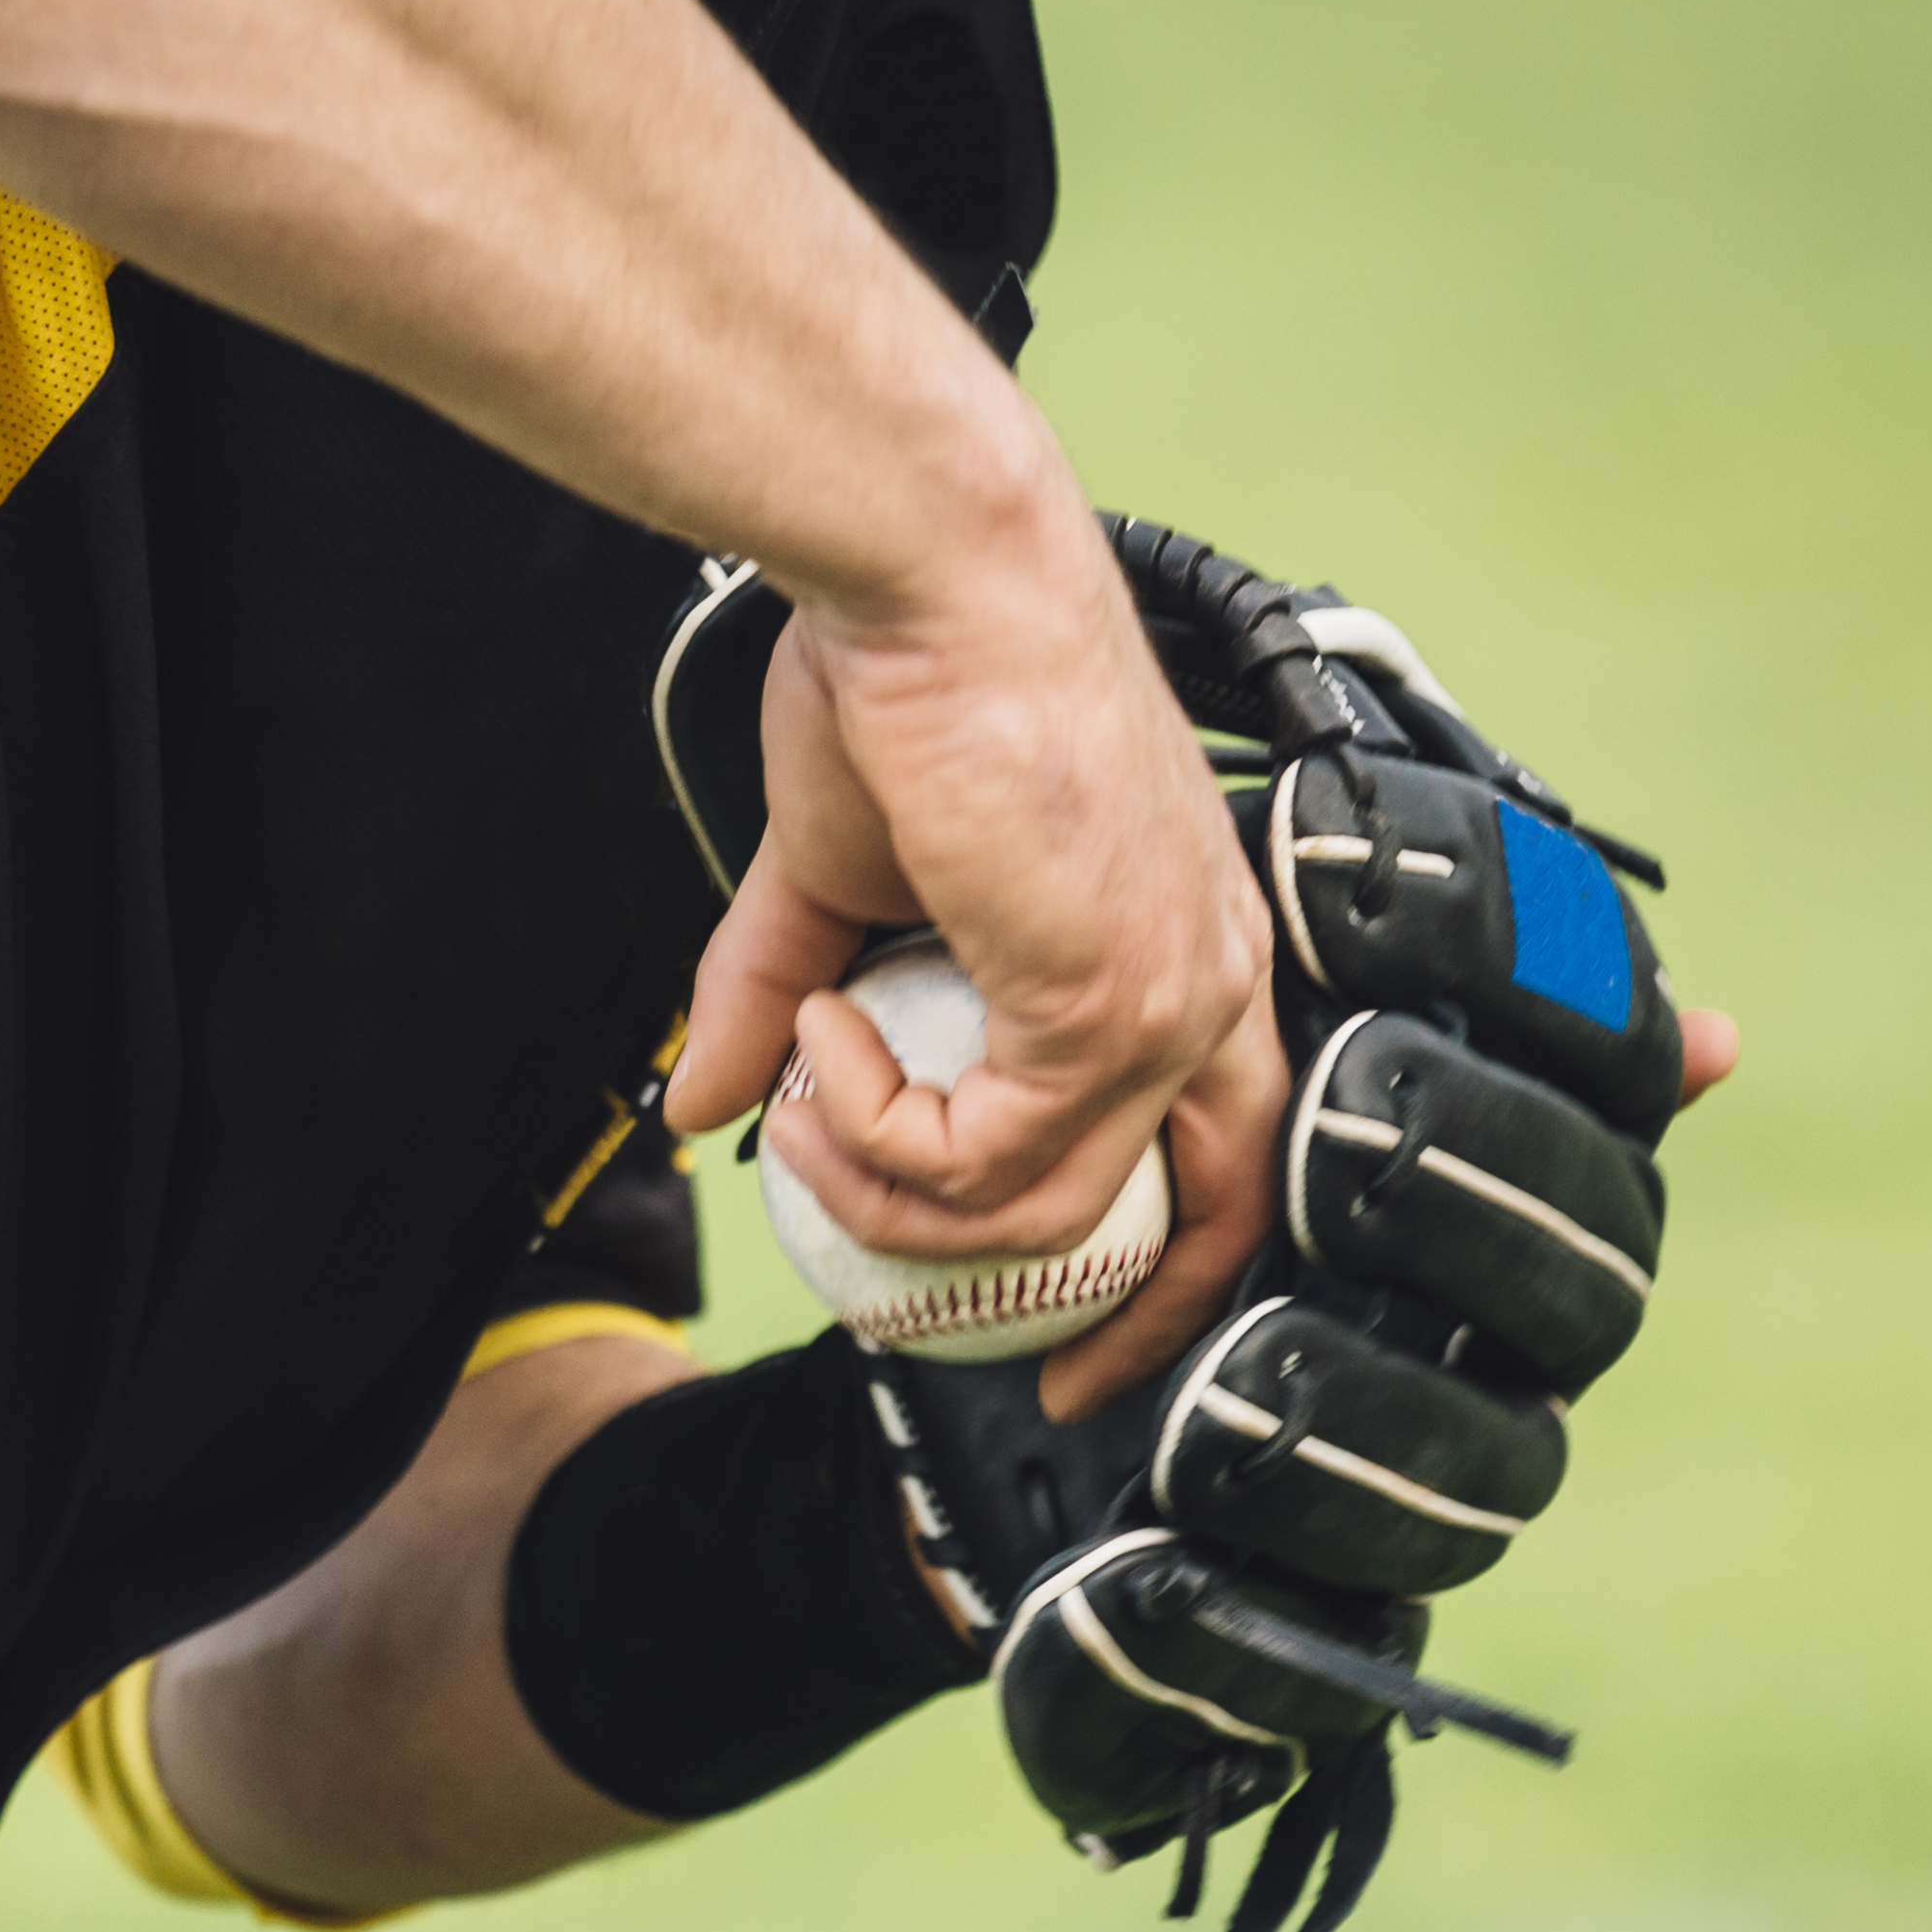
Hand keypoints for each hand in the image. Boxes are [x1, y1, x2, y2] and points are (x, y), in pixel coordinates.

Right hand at [668, 513, 1271, 1271]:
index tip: (1078, 1346)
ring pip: (1036, 1212)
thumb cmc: (901, 681)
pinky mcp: (1106, 1008)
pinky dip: (872, 1129)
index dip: (1168, 1273)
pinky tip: (824, 1038)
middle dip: (1106, 1325)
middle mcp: (1209, 982)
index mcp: (1178, 947)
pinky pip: (978, 1163)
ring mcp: (1167, 1001)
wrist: (923, 583)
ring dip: (882, 1181)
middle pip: (1203, 1223)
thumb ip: (780, 999)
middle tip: (974, 1348)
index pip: (1230, 1155)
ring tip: (802, 1083)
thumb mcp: (835, 877)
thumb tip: (701, 1106)